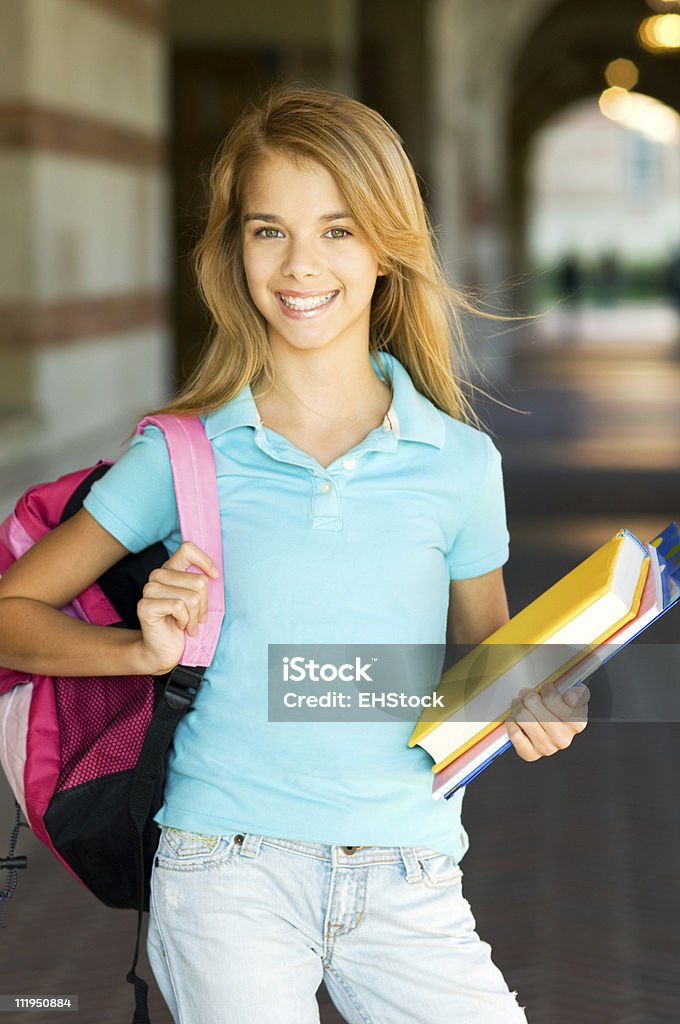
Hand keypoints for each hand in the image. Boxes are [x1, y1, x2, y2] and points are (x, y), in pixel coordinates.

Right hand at [136, 541, 218, 674]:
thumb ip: (201, 583)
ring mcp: (149, 590)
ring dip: (194, 616)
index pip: (188, 548)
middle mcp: (158, 575)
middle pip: (198, 581)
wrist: (164, 651)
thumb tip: (214, 574)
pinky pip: (179, 607)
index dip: (205, 561)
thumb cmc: (184, 624)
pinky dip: (185, 621)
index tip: (214, 577)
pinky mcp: (145, 606)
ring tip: (187, 623)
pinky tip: (178, 626)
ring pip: (191, 597)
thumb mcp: (197, 600)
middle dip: (204, 604)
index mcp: (170, 568)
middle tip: (197, 617)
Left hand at [506, 680, 589, 761]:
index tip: (546, 688)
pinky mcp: (531, 754)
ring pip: (522, 716)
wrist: (553, 734)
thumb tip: (572, 694)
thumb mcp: (575, 701)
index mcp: (577, 723)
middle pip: (533, 704)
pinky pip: (515, 734)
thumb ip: (579, 694)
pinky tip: (516, 719)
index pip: (553, 698)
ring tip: (520, 704)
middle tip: (528, 694)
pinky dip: (512, 723)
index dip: (546, 690)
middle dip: (528, 696)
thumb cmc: (561, 714)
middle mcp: (563, 738)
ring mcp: (547, 747)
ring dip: (518, 706)